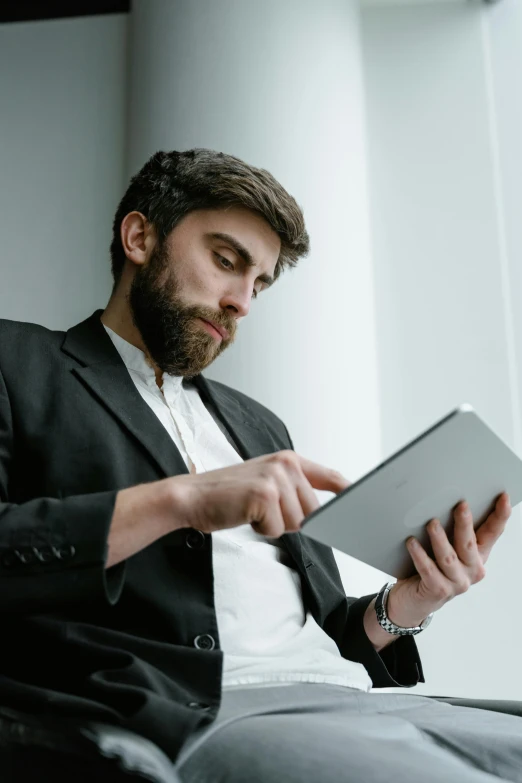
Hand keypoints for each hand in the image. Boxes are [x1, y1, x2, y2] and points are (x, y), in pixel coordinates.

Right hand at [171, 450, 349, 536]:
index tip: (362, 501)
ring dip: (274, 526)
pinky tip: (245, 515)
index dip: (347, 491)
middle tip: (262, 511)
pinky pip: (277, 529)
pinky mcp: (265, 495)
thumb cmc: (227, 494)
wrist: (191, 496)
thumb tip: (320, 514)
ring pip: (297, 522)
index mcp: (288, 460)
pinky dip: (261, 530)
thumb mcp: (264, 483)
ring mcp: (275, 478)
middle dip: (290, 520)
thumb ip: (293, 491)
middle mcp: (285, 464)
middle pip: (313, 511)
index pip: (329, 476)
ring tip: (252, 511)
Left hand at [387, 493, 511, 627]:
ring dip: (440, 539)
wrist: (415, 599)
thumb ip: (451, 529)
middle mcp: (472, 569)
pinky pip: (429, 570)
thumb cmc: (433, 566)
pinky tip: (412, 543)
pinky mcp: (439, 591)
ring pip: (448, 558)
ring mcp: (457, 582)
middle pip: (469, 543)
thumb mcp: (448, 547)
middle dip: (465, 524)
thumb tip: (444, 498)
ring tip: (431, 523)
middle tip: (461, 505)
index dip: (500, 515)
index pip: (493, 532)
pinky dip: (420, 556)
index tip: (503, 497)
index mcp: (478, 554)